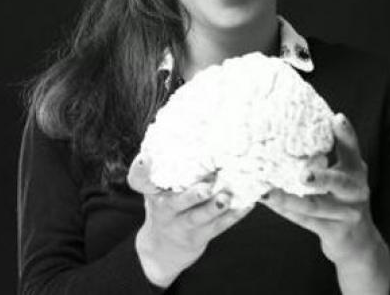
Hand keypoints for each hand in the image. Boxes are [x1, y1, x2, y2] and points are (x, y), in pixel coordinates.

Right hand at [129, 156, 252, 287]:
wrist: (161, 249)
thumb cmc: (163, 207)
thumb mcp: (153, 189)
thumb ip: (158, 169)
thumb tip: (171, 140)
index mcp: (154, 195)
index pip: (144, 181)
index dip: (142, 169)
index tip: (146, 159)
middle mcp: (166, 210)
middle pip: (177, 203)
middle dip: (192, 195)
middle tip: (206, 185)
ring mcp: (183, 226)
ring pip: (200, 217)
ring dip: (216, 207)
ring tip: (227, 197)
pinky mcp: (200, 236)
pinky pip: (218, 226)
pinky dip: (234, 216)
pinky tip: (246, 204)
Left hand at [261, 113, 385, 266]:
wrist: (357, 240)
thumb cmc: (341, 196)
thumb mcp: (342, 172)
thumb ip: (326, 152)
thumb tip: (293, 125)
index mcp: (355, 171)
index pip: (352, 150)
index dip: (346, 135)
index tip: (336, 118)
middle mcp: (355, 192)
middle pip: (340, 183)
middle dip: (323, 178)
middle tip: (304, 174)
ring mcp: (345, 214)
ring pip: (316, 206)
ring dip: (290, 199)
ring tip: (267, 192)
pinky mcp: (332, 232)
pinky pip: (304, 220)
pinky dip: (284, 209)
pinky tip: (266, 200)